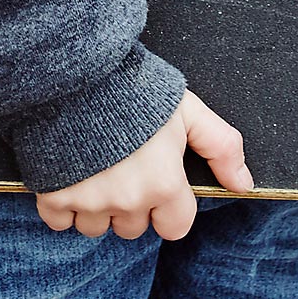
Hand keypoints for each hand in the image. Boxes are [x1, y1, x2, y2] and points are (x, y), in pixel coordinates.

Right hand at [35, 91, 252, 240]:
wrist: (71, 70)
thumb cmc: (132, 86)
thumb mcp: (186, 109)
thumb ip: (221, 146)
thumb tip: (244, 184)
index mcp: (163, 184)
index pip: (175, 227)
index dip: (169, 207)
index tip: (157, 183)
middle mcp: (128, 200)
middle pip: (133, 228)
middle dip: (131, 205)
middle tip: (121, 168)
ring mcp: (88, 201)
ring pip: (96, 228)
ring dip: (96, 207)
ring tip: (92, 170)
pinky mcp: (52, 195)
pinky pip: (59, 222)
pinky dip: (61, 205)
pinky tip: (66, 175)